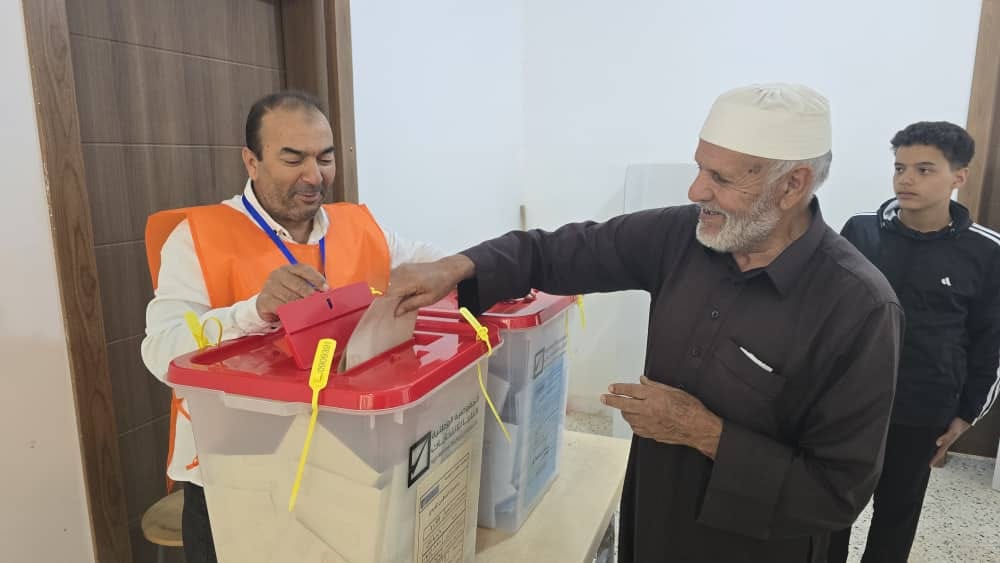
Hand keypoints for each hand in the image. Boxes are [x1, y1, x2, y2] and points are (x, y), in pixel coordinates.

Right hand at [256, 264, 328, 321]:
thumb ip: (310, 287)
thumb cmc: (285, 294)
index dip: (317, 279)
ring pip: (290, 297)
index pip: (304, 269)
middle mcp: (278, 275)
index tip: (326, 288)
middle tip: (319, 302)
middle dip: (310, 294)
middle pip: (298, 284)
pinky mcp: (265, 300)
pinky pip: (280, 306)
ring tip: (311, 310)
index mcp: (288, 269)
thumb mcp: (297, 287)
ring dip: (302, 304)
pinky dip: (290, 311)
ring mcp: (269, 287)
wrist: (265, 304)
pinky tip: (297, 314)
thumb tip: (325, 293)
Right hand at [387, 255, 475, 315]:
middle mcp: (403, 272)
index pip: (388, 291)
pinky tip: (399, 293)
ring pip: (386, 281)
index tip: (384, 310)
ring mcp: (402, 268)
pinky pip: (392, 277)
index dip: (384, 301)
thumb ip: (410, 305)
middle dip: (385, 297)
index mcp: (409, 280)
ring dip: (388, 291)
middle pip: (385, 286)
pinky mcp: (403, 267)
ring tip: (394, 301)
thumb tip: (396, 313)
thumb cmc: (441, 283)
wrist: (448, 269)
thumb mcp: (428, 299)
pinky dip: (392, 286)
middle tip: (389, 308)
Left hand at [602, 376, 722, 458]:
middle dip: (611, 400)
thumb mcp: (673, 391)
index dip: (619, 388)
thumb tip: (642, 381)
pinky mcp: (650, 433)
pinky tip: (635, 420)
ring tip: (624, 408)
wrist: (697, 428)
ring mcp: (648, 423)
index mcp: (654, 397)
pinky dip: (633, 423)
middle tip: (604, 398)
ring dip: (624, 411)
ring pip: (628, 417)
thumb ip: (655, 386)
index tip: (611, 388)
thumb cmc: (689, 408)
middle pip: (623, 404)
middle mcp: (648, 410)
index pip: (630, 390)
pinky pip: (635, 428)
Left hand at [930, 417, 970, 467]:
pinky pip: (941, 441)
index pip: (940, 453)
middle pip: (940, 452)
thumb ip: (945, 437)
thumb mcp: (952, 431)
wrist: (964, 418)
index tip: (930, 466)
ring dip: (935, 452)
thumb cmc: (959, 425)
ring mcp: (947, 438)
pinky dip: (937, 444)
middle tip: (929, 464)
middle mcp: (947, 442)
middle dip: (935, 458)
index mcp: (948, 443)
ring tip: (930, 456)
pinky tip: (935, 445)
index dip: (935, 459)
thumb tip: (937, 443)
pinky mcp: (947, 434)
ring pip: (940, 447)